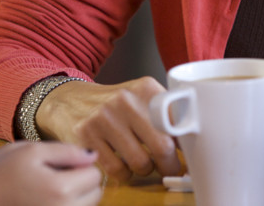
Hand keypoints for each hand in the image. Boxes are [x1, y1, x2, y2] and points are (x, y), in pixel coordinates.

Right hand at [0, 141, 101, 205]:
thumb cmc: (1, 171)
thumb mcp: (32, 150)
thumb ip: (67, 151)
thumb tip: (93, 156)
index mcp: (60, 189)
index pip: (95, 174)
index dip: (81, 164)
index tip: (61, 164)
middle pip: (95, 194)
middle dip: (82, 182)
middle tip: (55, 176)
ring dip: (76, 198)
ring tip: (49, 190)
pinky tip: (48, 201)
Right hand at [34, 77, 181, 181]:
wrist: (71, 100)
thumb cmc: (115, 105)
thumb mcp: (141, 98)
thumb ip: (165, 114)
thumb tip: (193, 143)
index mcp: (145, 88)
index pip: (178, 122)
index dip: (186, 143)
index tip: (190, 154)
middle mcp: (125, 100)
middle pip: (162, 146)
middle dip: (170, 164)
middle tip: (170, 168)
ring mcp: (104, 118)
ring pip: (141, 162)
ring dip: (146, 170)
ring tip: (142, 162)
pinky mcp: (86, 136)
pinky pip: (117, 170)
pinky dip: (125, 174)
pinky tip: (123, 165)